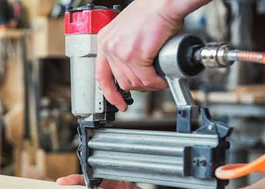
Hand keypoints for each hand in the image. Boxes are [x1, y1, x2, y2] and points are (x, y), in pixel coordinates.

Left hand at [96, 0, 210, 110]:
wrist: (163, 2)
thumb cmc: (151, 11)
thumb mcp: (127, 31)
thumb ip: (125, 49)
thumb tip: (133, 70)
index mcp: (104, 41)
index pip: (101, 76)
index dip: (110, 93)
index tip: (117, 103)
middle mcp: (109, 47)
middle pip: (121, 82)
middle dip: (138, 87)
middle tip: (150, 85)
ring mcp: (121, 52)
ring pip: (134, 82)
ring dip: (148, 86)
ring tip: (158, 81)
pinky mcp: (136, 55)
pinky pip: (147, 79)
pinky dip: (156, 83)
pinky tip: (162, 80)